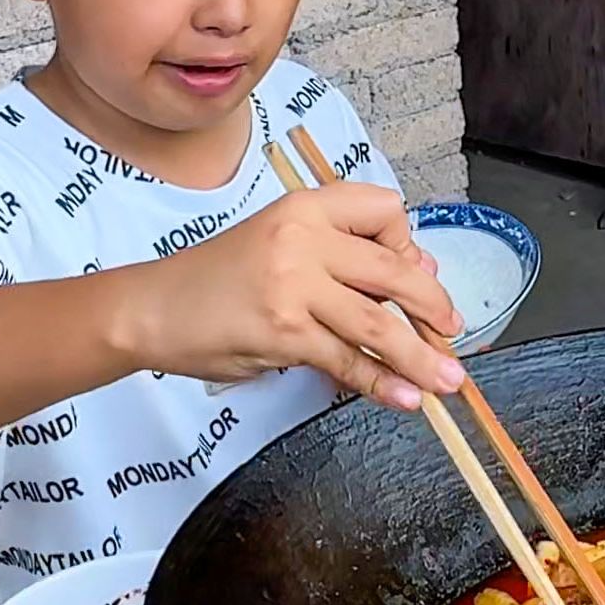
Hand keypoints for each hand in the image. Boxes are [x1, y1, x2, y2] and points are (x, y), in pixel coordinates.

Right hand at [122, 182, 465, 408]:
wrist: (151, 308)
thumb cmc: (218, 278)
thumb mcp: (281, 244)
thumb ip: (341, 255)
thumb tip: (418, 272)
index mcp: (304, 207)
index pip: (384, 210)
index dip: (408, 244)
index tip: (413, 275)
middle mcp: (302, 239)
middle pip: (393, 271)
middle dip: (433, 308)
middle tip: (452, 332)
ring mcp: (293, 286)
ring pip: (378, 323)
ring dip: (422, 357)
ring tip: (449, 379)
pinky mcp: (283, 333)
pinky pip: (347, 361)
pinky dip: (382, 383)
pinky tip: (405, 397)